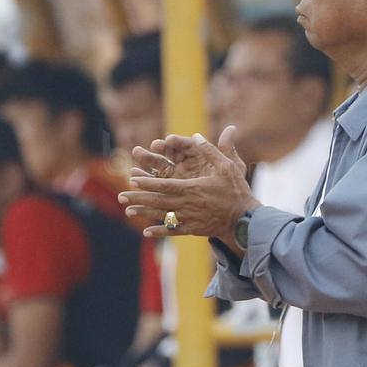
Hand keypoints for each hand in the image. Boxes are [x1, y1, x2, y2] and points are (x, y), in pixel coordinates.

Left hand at [120, 126, 258, 241]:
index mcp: (193, 188)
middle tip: (121, 196)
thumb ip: (211, 151)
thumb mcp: (227, 166)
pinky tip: (147, 232)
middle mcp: (187, 204)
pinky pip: (174, 231)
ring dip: (144, 213)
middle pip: (158, 201)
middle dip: (138, 198)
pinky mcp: (193, 229)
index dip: (147, 183)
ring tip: (128, 211)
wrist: (246, 219)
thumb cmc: (236, 191)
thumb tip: (196, 135)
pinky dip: (160, 231)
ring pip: (162, 216)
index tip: (132, 180)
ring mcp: (189, 218)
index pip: (165, 185)